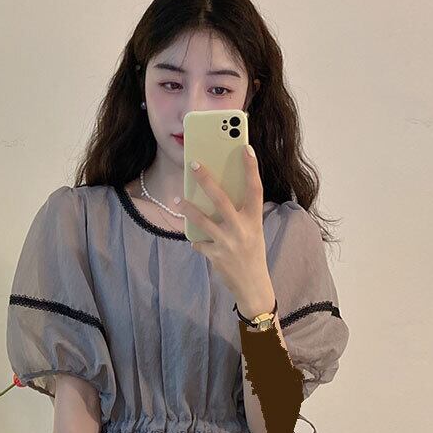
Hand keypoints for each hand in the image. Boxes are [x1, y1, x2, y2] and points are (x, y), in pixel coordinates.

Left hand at [176, 146, 269, 300]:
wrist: (253, 285)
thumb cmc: (251, 252)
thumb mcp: (252, 231)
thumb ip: (240, 214)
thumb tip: (215, 194)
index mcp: (254, 219)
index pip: (254, 189)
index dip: (251, 168)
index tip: (245, 148)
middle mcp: (242, 229)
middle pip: (221, 199)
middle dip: (206, 180)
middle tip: (194, 164)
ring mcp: (228, 243)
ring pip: (203, 220)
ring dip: (188, 208)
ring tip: (178, 199)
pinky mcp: (216, 256)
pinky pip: (199, 243)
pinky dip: (197, 241)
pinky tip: (197, 241)